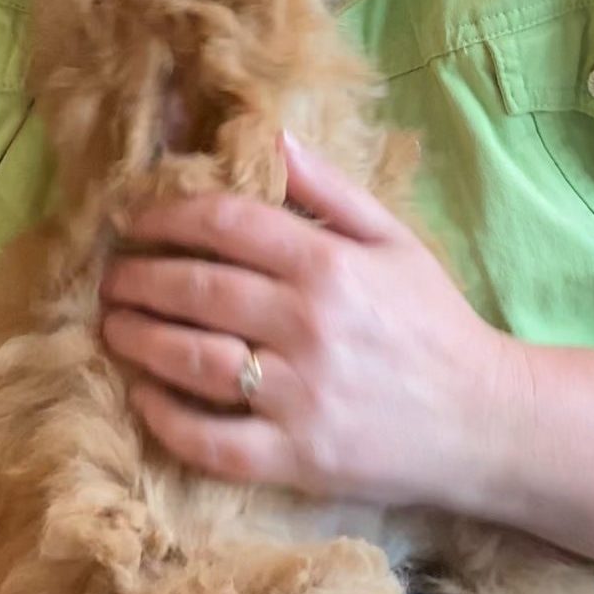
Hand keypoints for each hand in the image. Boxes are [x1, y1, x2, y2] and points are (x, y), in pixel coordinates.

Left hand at [99, 131, 522, 510]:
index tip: (133, 217)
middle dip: (139, 276)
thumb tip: (272, 134)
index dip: (168, 215)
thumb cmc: (432, 320)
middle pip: (197, 288)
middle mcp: (307, 325)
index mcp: (329, 264)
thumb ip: (330, 189)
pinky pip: (211, 439)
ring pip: (192, 360)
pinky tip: (142, 394)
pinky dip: (166, 417)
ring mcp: (298, 396)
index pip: (227, 224)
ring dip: (138, 338)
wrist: (483, 421)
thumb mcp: (393, 239)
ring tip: (111, 324)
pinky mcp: (296, 459)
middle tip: (110, 274)